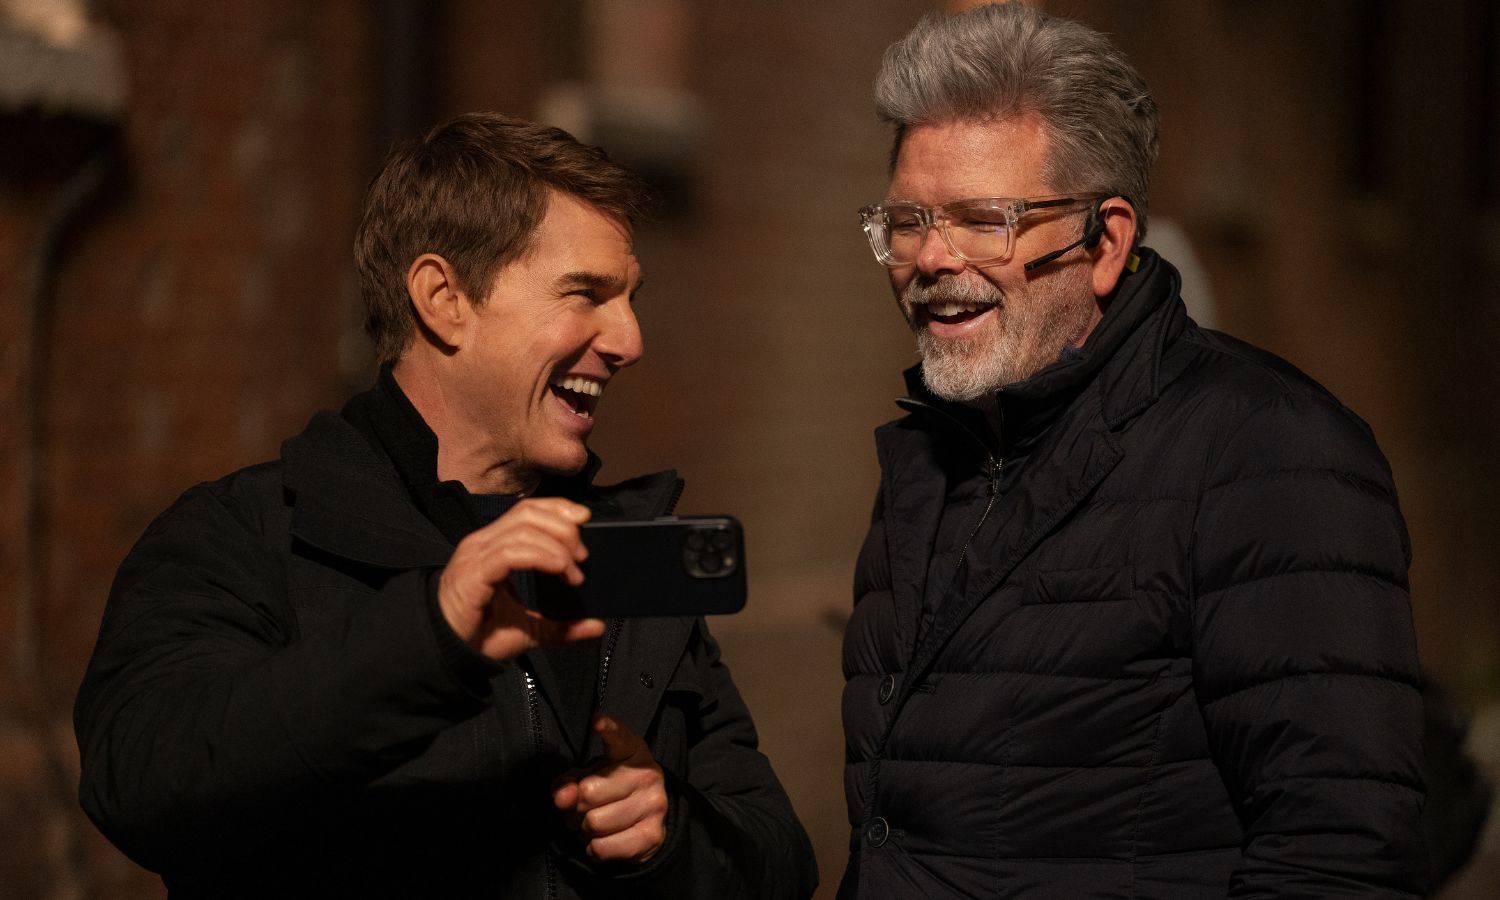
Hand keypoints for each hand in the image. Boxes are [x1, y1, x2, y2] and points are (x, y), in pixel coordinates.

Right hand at [436, 498, 604, 659]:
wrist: (447, 656)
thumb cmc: (479, 637)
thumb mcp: (531, 629)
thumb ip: (563, 625)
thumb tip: (596, 625)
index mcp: (494, 546)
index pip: (528, 510)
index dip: (558, 508)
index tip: (585, 520)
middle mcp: (482, 544)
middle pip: (529, 513)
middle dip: (563, 528)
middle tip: (582, 556)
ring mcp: (476, 556)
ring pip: (523, 529)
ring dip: (557, 546)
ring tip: (573, 571)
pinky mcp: (473, 573)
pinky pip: (511, 552)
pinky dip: (541, 556)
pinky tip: (558, 569)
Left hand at [552, 714, 668, 863]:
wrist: (647, 818)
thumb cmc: (610, 789)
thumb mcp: (588, 776)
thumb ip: (568, 782)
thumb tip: (562, 798)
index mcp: (632, 750)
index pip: (619, 738)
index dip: (608, 729)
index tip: (597, 721)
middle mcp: (647, 774)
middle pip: (589, 793)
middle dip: (575, 806)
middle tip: (582, 807)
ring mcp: (653, 805)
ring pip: (593, 823)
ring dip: (583, 829)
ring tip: (593, 823)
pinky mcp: (651, 835)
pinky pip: (601, 847)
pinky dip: (592, 847)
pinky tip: (602, 838)